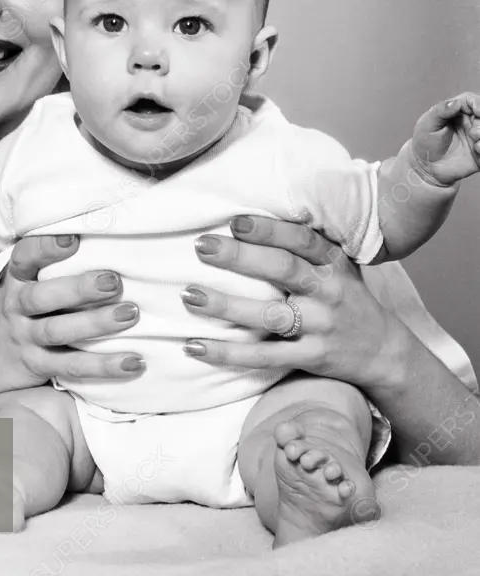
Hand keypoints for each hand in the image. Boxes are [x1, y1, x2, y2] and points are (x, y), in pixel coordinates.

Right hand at [0, 234, 144, 404]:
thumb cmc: (21, 309)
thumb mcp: (24, 282)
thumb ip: (50, 264)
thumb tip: (100, 236)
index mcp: (16, 280)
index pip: (25, 258)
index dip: (45, 247)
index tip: (72, 239)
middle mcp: (16, 307)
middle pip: (42, 298)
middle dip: (78, 289)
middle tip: (114, 281)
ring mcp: (25, 339)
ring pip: (58, 331)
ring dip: (95, 323)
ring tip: (130, 314)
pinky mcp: (38, 366)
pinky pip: (72, 366)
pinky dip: (103, 366)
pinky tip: (133, 361)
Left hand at [179, 216, 408, 392]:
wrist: (384, 353)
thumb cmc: (347, 299)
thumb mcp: (338, 266)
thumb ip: (305, 246)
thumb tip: (251, 217)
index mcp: (334, 264)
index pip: (301, 240)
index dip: (268, 230)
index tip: (235, 221)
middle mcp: (329, 292)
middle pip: (283, 270)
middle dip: (241, 257)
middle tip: (202, 246)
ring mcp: (319, 327)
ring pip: (270, 315)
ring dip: (227, 306)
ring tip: (190, 295)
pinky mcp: (310, 358)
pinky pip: (264, 357)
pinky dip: (228, 353)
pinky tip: (194, 346)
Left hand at [411, 92, 479, 186]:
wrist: (426, 166)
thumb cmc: (425, 142)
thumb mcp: (427, 125)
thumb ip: (440, 111)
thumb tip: (455, 102)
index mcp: (458, 112)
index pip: (473, 101)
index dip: (479, 104)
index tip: (478, 111)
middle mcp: (470, 122)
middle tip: (474, 133)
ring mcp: (477, 137)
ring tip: (476, 144)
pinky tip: (478, 151)